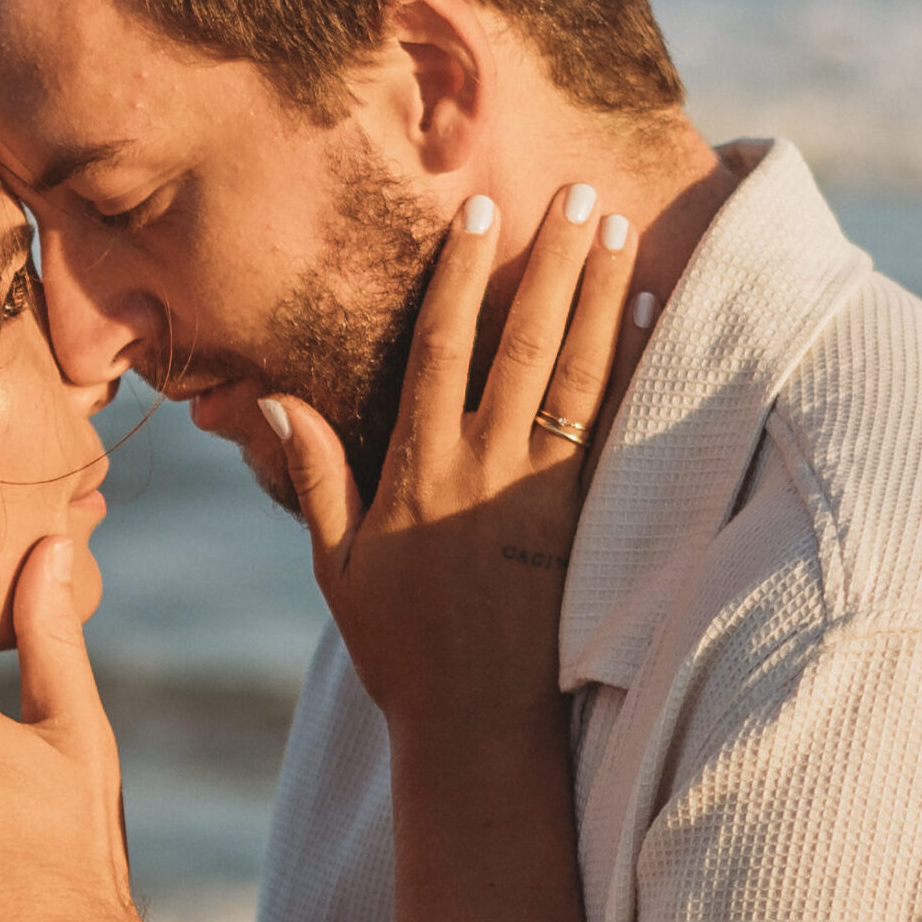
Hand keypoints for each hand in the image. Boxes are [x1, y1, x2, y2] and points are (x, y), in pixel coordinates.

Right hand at [258, 185, 635, 741]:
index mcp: (419, 473)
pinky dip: (631, 368)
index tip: (479, 219)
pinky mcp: (582, 523)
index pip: (440, 352)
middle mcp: (484, 472)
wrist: (475, 727)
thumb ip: (318, 478)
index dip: (460, 280)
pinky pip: (612, 428)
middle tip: (580, 194)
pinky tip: (647, 319)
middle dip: (552, 264)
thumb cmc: (400, 651)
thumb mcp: (338, 567)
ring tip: (623, 232)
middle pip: (524, 346)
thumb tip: (275, 403)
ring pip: (579, 376)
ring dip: (602, 298)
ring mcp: (540, 495)